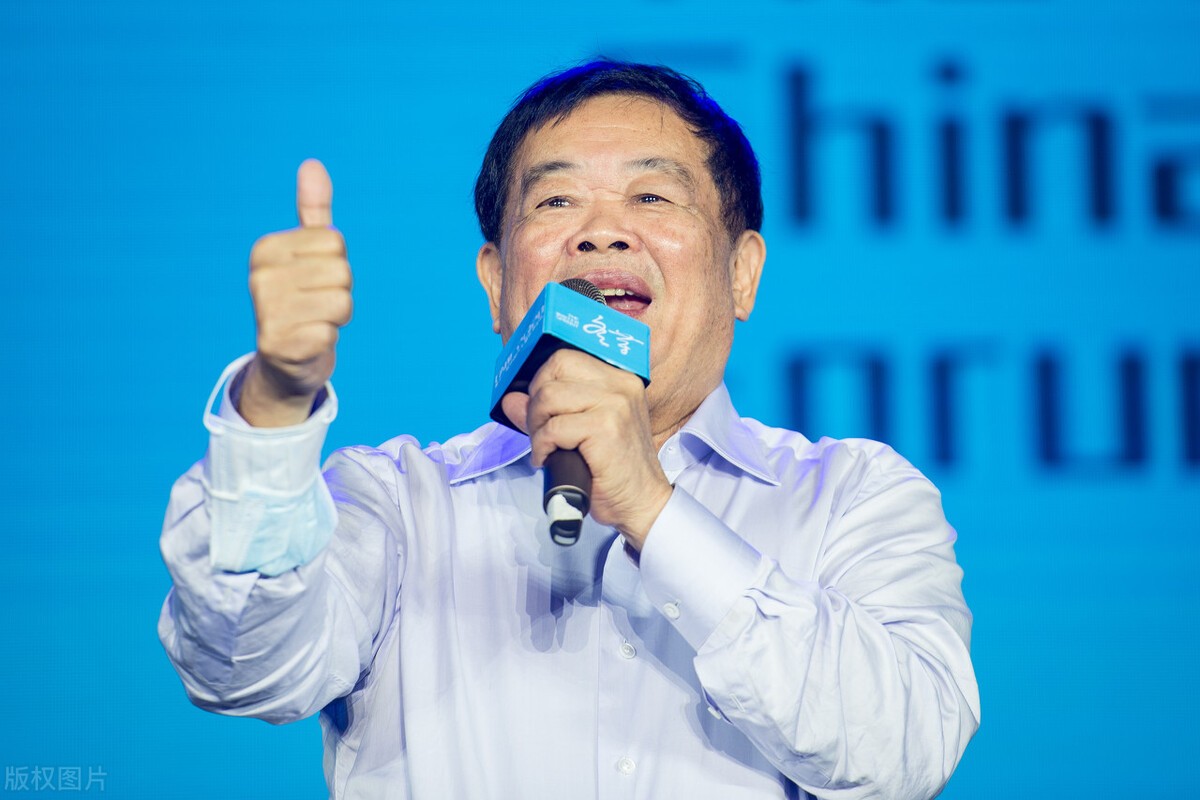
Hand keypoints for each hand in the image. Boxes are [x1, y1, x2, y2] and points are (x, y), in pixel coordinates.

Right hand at [239, 159, 352, 426]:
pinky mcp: (279, 344)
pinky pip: (331, 331)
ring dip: (337, 317)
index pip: (335, 241)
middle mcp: (260, 277)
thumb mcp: (308, 254)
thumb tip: (312, 165)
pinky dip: (328, 339)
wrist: (286, 363)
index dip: (336, 264)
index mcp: (266, 249)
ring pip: (341, 301)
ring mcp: (266, 311)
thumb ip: (313, 211)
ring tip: (314, 323)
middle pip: (341, 271)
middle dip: (340, 292)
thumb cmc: (304, 302)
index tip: (314, 282)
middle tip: (316, 306)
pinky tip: (309, 343)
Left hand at [501, 350, 673, 549]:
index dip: (542, 381)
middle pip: (555, 368)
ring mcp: (615, 404)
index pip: (565, 358)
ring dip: (537, 426)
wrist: (642, 503)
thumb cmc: (613, 470)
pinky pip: (553, 427)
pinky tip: (551, 460)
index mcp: (618, 379)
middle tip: (540, 431)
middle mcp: (620, 384)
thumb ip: (546, 412)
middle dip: (536, 401)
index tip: (541, 410)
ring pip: (548, 396)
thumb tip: (510, 399)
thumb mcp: (580, 433)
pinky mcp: (606, 427)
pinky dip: (543, 446)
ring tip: (546, 447)